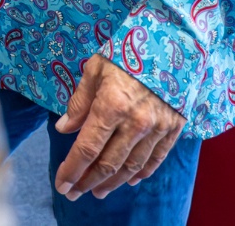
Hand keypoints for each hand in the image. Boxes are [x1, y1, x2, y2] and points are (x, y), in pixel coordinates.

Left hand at [53, 54, 185, 200]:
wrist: (174, 41)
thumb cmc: (128, 50)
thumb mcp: (95, 68)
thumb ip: (80, 102)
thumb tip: (64, 129)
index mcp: (111, 105)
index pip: (87, 148)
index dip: (72, 169)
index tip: (61, 183)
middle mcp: (135, 122)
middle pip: (108, 163)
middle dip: (87, 181)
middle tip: (74, 193)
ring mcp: (157, 128)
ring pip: (131, 167)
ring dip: (112, 183)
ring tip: (97, 191)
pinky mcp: (173, 128)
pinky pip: (156, 159)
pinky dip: (141, 173)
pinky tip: (129, 180)